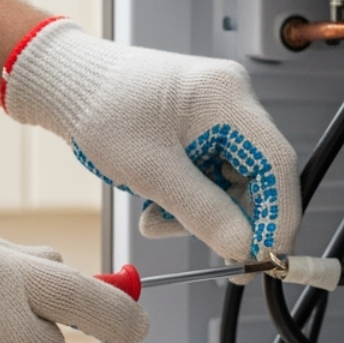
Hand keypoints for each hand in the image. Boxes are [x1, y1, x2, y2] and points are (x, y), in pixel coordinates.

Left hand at [2, 19, 300, 262]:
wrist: (65, 84)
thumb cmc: (99, 108)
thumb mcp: (150, 170)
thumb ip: (202, 211)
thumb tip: (243, 246)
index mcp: (226, 97)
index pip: (276, 164)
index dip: (278, 216)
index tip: (266, 256)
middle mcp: (231, 101)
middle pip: (259, 176)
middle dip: (234, 220)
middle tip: (220, 258)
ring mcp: (217, 115)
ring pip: (233, 183)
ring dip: (202, 215)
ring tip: (157, 222)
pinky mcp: (201, 129)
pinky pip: (212, 177)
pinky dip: (189, 201)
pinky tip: (156, 208)